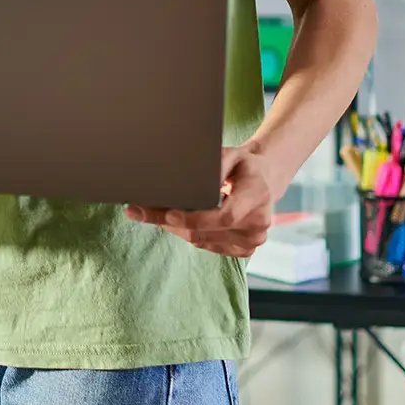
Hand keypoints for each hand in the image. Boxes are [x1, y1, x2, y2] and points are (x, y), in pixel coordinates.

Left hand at [124, 145, 286, 257]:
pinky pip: (208, 245)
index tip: (169, 215)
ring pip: (202, 240)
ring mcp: (252, 240)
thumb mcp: (232, 154)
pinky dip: (189, 233)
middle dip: (170, 223)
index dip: (195, 218)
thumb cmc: (244, 165)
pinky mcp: (245, 250)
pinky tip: (176, 222)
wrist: (265, 180)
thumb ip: (216, 165)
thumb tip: (190, 178)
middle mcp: (258, 223)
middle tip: (139, 211)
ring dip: (176, 229)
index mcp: (257, 196)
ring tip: (152, 213)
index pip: (224, 216)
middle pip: (206, 231)